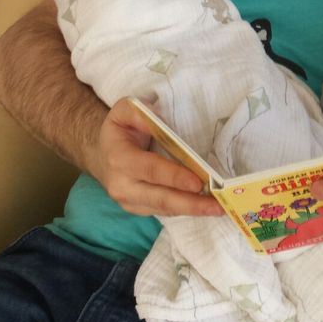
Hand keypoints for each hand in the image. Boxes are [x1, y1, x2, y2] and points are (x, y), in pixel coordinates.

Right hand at [91, 98, 223, 217]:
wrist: (102, 155)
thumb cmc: (119, 130)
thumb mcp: (124, 110)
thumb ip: (138, 112)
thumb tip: (161, 121)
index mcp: (120, 159)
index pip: (151, 170)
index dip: (175, 177)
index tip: (198, 183)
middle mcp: (123, 186)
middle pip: (161, 198)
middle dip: (191, 204)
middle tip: (218, 205)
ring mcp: (130, 202)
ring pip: (165, 208)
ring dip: (194, 210)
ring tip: (220, 208)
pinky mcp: (140, 209)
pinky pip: (165, 211)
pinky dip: (186, 210)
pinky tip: (206, 208)